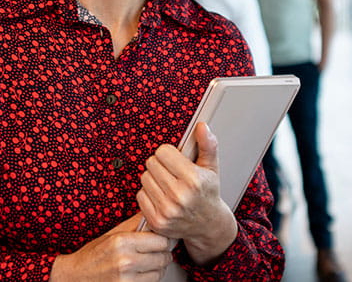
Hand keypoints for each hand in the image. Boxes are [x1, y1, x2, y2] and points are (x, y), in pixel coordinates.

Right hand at [50, 214, 171, 281]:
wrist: (75, 277)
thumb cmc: (93, 255)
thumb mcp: (112, 235)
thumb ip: (135, 224)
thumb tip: (153, 212)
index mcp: (122, 241)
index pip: (161, 240)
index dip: (163, 239)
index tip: (160, 239)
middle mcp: (125, 261)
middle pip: (164, 257)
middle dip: (162, 254)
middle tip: (154, 252)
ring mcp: (126, 279)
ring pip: (160, 272)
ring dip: (156, 268)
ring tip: (145, 264)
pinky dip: (148, 279)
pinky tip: (139, 274)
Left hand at [137, 123, 236, 265]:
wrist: (208, 225)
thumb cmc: (208, 193)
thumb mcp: (212, 167)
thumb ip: (207, 145)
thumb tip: (201, 126)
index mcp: (194, 180)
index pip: (163, 152)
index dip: (169, 153)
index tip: (176, 160)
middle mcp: (180, 196)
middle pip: (151, 163)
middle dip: (160, 165)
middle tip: (171, 173)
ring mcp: (167, 210)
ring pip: (144, 178)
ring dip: (153, 179)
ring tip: (167, 184)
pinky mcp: (157, 221)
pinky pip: (140, 195)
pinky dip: (148, 194)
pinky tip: (162, 197)